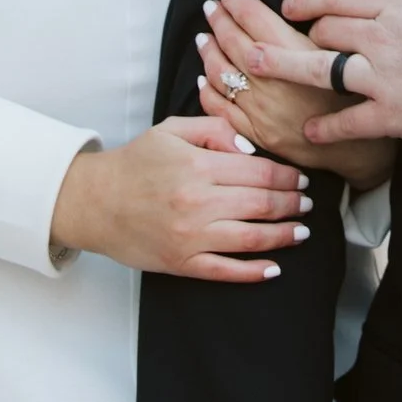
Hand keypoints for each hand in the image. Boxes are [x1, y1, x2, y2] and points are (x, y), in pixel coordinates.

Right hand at [49, 117, 309, 280]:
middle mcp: (198, 203)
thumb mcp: (171, 130)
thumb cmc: (135, 164)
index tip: (301, 178)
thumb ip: (215, 130)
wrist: (94, 202)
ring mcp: (190, 236)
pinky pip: (226, 270)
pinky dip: (254, 271)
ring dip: (284, 235)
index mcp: (198, 167)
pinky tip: (274, 267)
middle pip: (263, 204)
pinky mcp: (181, 262)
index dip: (288, 176)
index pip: (260, 172)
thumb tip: (252, 149)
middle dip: (292, 204)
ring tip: (301, 231)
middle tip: (307, 203)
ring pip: (252, 238)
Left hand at [196, 0, 395, 190]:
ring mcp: (260, 109)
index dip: (236, 1)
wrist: (359, 150)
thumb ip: (315, 27)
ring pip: (222, 73)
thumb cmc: (355, 99)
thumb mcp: (342, 54)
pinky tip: (206, 78)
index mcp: (295, 55)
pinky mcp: (255, 133)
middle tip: (211, 7)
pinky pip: (220, 108)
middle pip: (233, 42)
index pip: (254, 18)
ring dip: (209, 51)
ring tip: (204, 37)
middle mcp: (273, 81)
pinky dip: (208, 90)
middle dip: (219, 20)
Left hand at [204, 0, 401, 152]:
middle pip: (325, 29)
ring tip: (255, 68)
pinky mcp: (395, 115)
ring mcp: (386, 76)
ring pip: (320, 68)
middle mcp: (385, 36)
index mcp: (401, 6)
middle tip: (277, 42)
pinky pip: (347, 121)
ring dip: (281, 67)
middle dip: (299, 35)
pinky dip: (325, 128)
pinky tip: (309, 134)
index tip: (290, 1)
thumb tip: (392, 6)